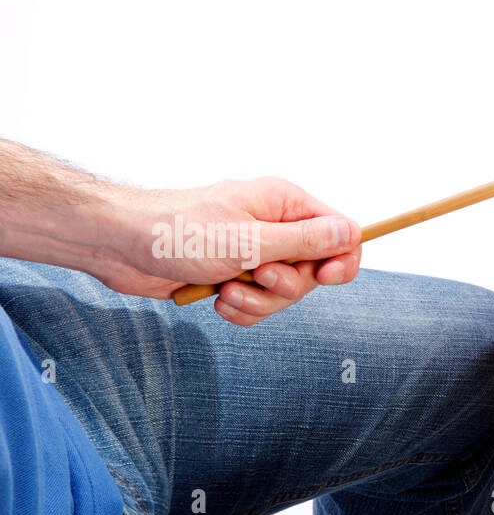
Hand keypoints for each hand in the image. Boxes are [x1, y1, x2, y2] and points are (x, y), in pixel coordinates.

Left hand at [107, 177, 362, 325]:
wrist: (120, 246)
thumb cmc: (179, 232)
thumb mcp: (251, 239)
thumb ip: (307, 240)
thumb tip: (353, 233)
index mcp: (284, 204)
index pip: (341, 233)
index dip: (341, 260)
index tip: (323, 278)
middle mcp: (274, 227)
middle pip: (314, 272)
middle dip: (286, 287)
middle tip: (256, 276)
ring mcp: (254, 253)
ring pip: (285, 295)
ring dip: (258, 302)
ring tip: (226, 290)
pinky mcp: (235, 277)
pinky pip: (259, 307)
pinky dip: (240, 310)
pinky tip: (216, 299)